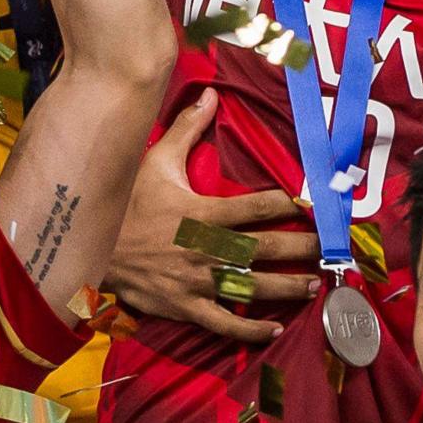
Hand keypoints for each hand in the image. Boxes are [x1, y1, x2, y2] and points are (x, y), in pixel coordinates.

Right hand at [99, 92, 309, 342]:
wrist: (93, 248)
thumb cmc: (129, 203)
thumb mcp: (157, 162)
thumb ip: (187, 128)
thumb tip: (210, 93)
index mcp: (203, 213)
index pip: (257, 206)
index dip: (288, 204)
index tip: (310, 205)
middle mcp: (205, 249)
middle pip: (265, 249)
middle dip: (301, 248)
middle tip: (328, 248)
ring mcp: (196, 282)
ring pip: (251, 289)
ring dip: (287, 288)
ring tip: (314, 284)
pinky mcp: (186, 307)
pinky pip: (223, 324)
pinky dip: (249, 330)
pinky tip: (274, 329)